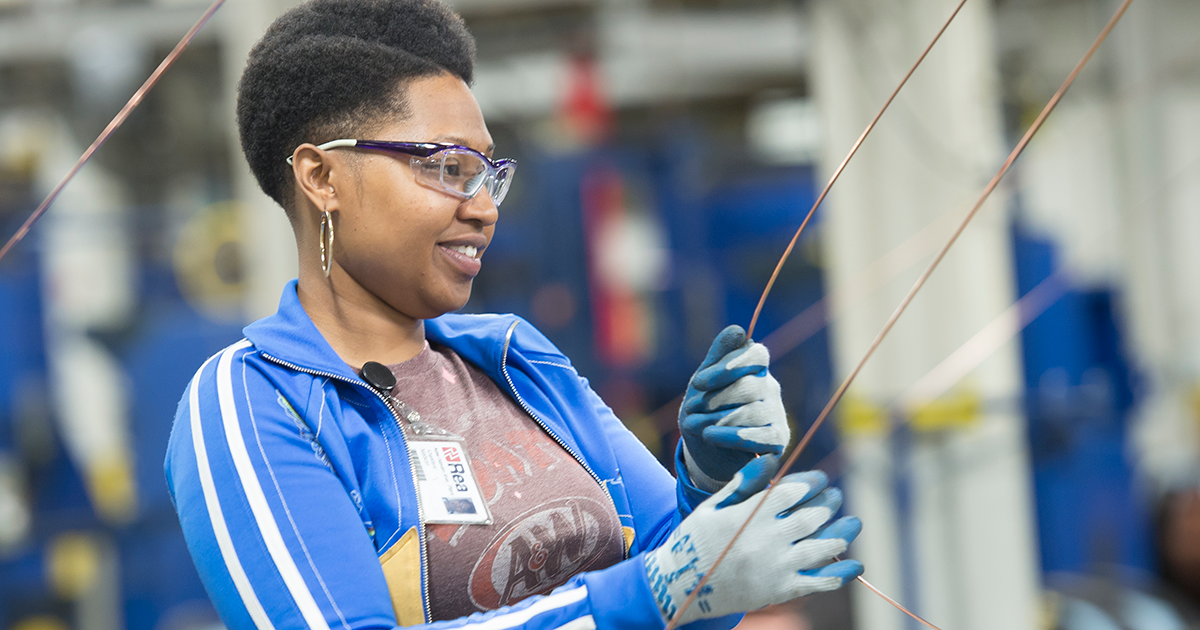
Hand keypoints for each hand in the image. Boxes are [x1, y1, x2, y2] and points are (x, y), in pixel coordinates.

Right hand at [644, 459, 862, 624]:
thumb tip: (771, 460)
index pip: (792, 492)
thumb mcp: (713, 506)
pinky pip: (817, 582)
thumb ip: (744, 483)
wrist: (680, 585)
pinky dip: (840, 575)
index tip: (821, 479)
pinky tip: (856, 566)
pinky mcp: (779, 591)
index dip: (812, 483)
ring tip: (853, 524)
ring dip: (841, 535)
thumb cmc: (696, 540)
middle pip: (811, 517)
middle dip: (829, 504)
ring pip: (820, 548)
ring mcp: (775, 567)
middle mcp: (767, 539)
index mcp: (751, 515)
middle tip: (836, 498)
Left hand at [680, 325, 789, 492]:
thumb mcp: (704, 383)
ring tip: (696, 426)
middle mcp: (770, 388)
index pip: (756, 355)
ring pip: (753, 412)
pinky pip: (762, 437)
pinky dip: (734, 438)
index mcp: (755, 368)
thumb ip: (718, 355)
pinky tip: (710, 437)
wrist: (706, 450)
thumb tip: (737, 330)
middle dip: (717, 399)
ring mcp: (777, 414)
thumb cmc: (705, 410)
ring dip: (718, 421)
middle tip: (694, 409)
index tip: (698, 382)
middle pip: (750, 386)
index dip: (728, 366)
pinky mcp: (778, 440)